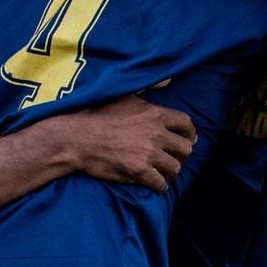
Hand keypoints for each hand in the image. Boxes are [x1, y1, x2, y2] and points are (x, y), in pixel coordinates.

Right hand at [64, 96, 196, 191]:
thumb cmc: (96, 114)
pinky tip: (154, 184)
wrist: (76, 137)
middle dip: (180, 154)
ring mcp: (148, 154)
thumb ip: (149, 87)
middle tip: (172, 158)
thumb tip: (168, 80)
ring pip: (175, 168)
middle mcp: (155, 134)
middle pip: (185, 148)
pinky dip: (159, 186)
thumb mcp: (124, 94)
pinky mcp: (138, 171)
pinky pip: (160, 184)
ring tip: (163, 173)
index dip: (190, 133)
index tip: (188, 139)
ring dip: (170, 172)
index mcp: (154, 114)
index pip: (185, 124)